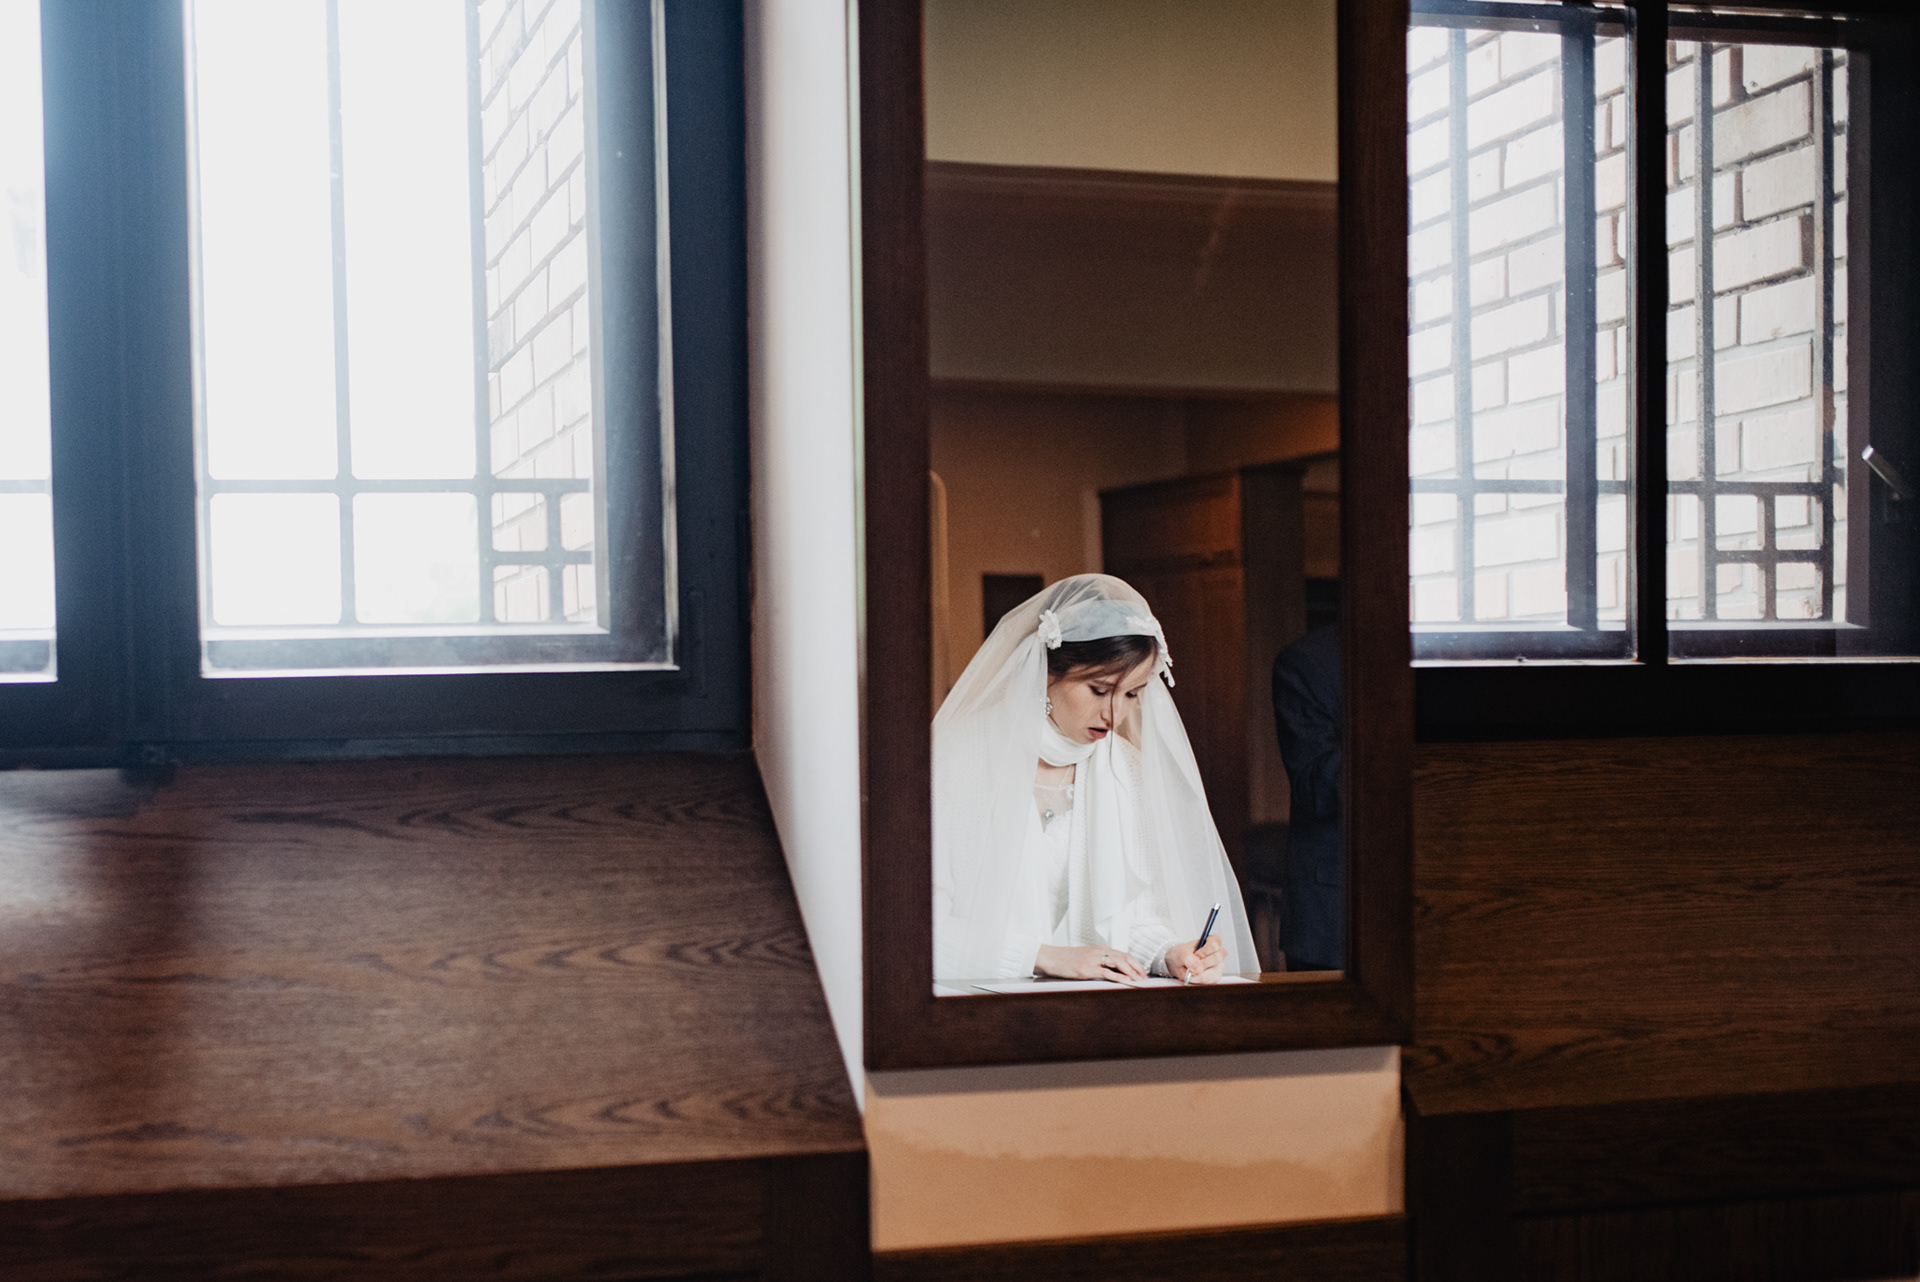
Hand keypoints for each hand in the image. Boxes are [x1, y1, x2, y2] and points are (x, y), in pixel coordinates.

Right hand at [1034, 944, 1148, 983]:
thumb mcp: (1086, 958)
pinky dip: (1119, 977)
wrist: (1051, 958)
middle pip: (1125, 957)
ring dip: (1132, 971)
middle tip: (1146, 978)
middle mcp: (1099, 952)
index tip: (1143, 972)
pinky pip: (1107, 972)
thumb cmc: (1067, 960)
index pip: (1123, 954)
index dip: (1135, 963)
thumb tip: (1112, 972)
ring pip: (1119, 962)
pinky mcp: (1087, 969)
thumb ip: (1099, 962)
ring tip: (1140, 980)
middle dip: (1138, 967)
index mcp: (1100, 949)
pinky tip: (1127, 981)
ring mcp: (1094, 960)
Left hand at [1162, 938, 1226, 983]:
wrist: (1179, 964)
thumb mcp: (1181, 953)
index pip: (1215, 944)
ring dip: (1198, 975)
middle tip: (1192, 965)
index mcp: (1212, 941)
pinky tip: (1192, 977)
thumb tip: (1198, 969)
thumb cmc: (1182, 954)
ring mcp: (1218, 967)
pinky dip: (1197, 981)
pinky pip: (1209, 982)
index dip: (1205, 951)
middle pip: (1217, 958)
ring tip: (1188, 971)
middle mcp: (1219, 954)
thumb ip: (1189, 959)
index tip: (1196, 954)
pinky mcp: (1215, 978)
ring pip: (1213, 974)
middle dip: (1202, 964)